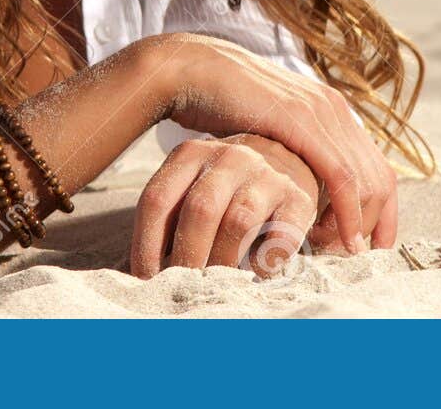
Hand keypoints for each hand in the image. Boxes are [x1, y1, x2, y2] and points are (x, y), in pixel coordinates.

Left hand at [130, 134, 317, 278]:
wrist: (288, 161)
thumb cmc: (225, 190)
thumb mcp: (192, 187)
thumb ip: (170, 218)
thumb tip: (141, 275)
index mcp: (190, 154)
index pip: (157, 199)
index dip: (146, 245)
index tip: (144, 280)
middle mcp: (229, 156)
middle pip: (199, 209)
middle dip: (186, 257)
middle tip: (181, 287)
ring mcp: (267, 174)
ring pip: (239, 221)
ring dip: (223, 261)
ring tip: (215, 285)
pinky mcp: (299, 198)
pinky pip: (282, 234)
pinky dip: (265, 262)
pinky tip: (254, 275)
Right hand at [144, 32, 395, 252]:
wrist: (194, 71)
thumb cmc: (223, 107)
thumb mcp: (270, 133)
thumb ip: (292, 153)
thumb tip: (300, 190)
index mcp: (332, 111)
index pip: (377, 169)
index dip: (381, 213)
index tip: (371, 247)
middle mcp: (336, 110)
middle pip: (380, 180)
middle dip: (372, 225)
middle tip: (346, 256)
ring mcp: (322, 113)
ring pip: (366, 182)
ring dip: (355, 224)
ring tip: (329, 249)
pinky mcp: (302, 123)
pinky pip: (341, 176)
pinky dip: (346, 212)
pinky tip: (334, 237)